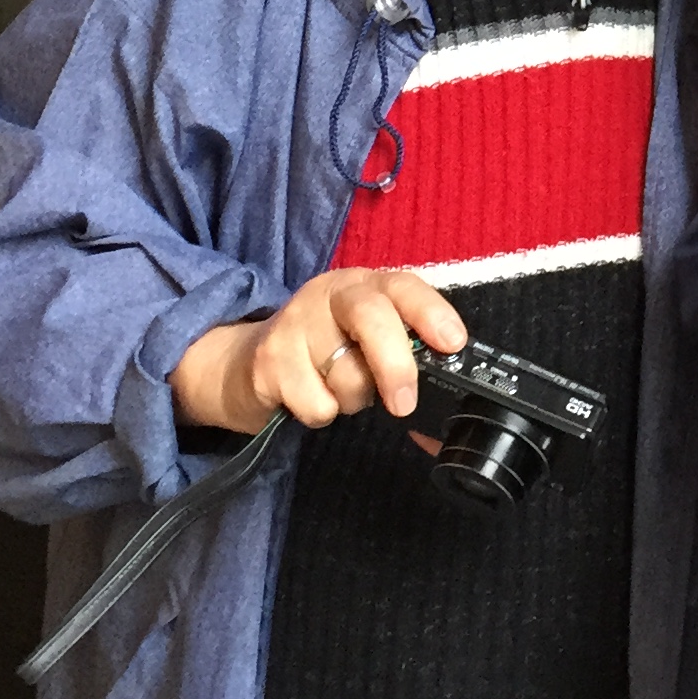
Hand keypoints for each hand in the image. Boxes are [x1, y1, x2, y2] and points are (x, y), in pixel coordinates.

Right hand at [170, 267, 465, 436]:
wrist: (244, 362)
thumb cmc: (324, 350)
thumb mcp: (364, 335)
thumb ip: (403, 343)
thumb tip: (449, 370)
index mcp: (363, 285)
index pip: (403, 286)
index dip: (431, 312)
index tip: (453, 343)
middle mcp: (329, 294)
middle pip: (371, 317)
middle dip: (396, 364)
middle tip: (404, 403)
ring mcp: (295, 324)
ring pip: (345, 374)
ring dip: (353, 399)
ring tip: (339, 390)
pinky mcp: (268, 360)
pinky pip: (315, 403)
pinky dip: (321, 413)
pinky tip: (309, 398)